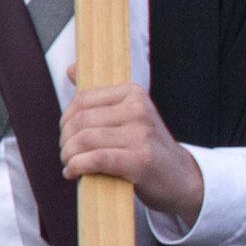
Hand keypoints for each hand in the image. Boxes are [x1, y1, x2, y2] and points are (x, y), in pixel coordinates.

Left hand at [58, 83, 203, 224]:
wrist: (180, 177)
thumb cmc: (146, 147)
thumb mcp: (128, 114)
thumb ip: (99, 95)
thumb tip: (71, 69)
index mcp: (133, 94)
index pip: (82, 100)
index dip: (65, 119)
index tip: (66, 134)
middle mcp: (138, 110)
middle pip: (80, 121)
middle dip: (66, 140)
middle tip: (67, 153)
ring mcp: (141, 135)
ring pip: (84, 140)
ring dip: (68, 155)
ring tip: (70, 163)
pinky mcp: (140, 160)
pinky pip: (96, 159)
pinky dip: (77, 167)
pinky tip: (73, 173)